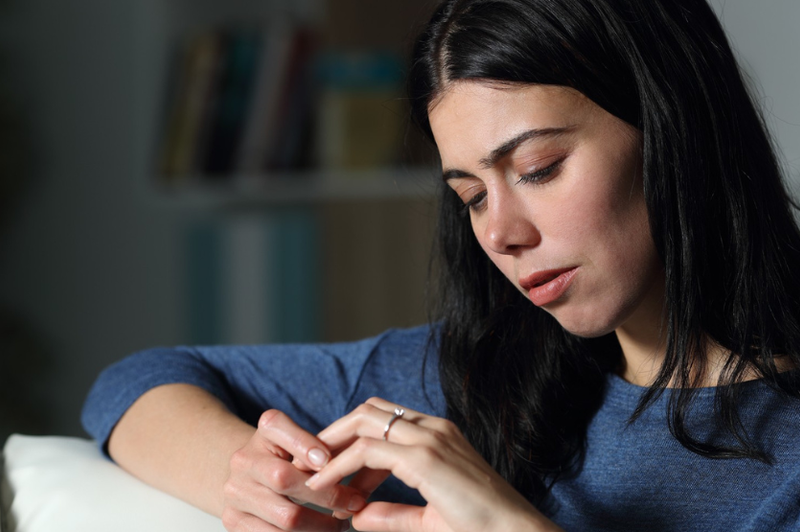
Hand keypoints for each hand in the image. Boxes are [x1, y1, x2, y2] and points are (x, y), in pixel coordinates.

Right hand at [222, 409, 367, 531]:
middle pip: (284, 479)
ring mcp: (234, 493)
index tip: (328, 461)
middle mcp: (243, 460)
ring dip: (320, 525)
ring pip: (285, 517)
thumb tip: (336, 466)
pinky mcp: (234, 522)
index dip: (303, 443)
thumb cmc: (290, 460)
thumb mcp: (302, 445)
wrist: (252, 481)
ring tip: (341, 525)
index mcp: (263, 433)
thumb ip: (318, 448)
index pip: (276, 427)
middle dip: (327, 495)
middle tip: (355, 504)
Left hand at [305, 398, 562, 531]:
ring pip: (364, 422)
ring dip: (333, 445)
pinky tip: (324, 486)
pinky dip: (340, 466)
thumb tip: (357, 516)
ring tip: (310, 472)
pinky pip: (368, 451)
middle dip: (335, 433)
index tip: (330, 469)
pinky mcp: (426, 457)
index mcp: (439, 435)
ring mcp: (430, 438)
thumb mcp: (429, 519)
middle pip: (369, 411)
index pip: (384, 419)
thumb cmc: (481, 529)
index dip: (352, 439)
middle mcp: (434, 427)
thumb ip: (395, 515)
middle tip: (311, 462)